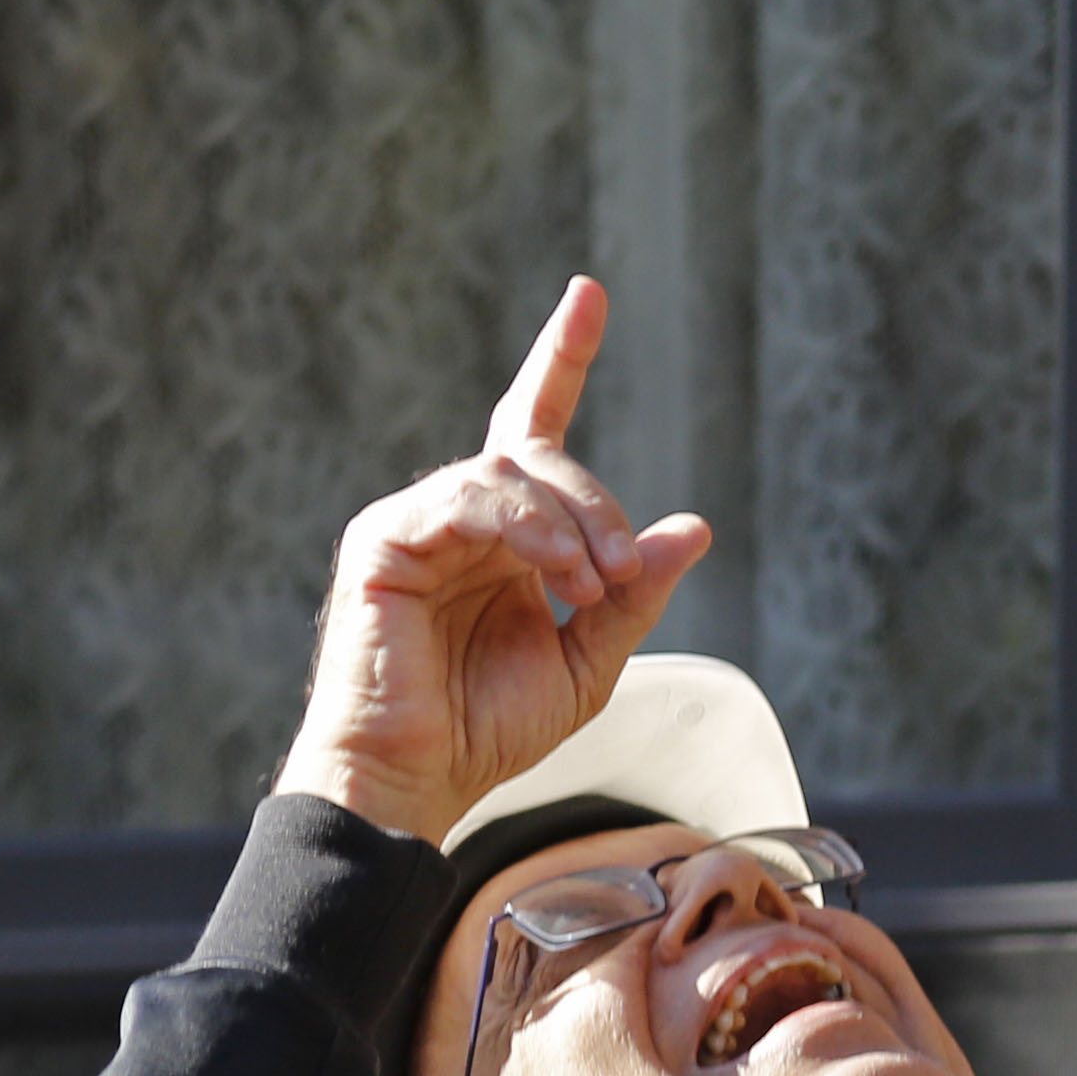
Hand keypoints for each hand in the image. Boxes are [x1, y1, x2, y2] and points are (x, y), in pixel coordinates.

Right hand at [274, 277, 717, 846]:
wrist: (413, 781)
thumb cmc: (486, 730)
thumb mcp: (586, 661)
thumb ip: (633, 595)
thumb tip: (691, 528)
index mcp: (502, 537)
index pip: (532, 426)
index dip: (559, 357)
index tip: (588, 294)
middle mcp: (458, 517)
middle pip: (539, 454)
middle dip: (596, 505)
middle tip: (621, 573)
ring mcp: (417, 523)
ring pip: (509, 474)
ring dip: (569, 524)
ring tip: (591, 586)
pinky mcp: (385, 541)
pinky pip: (467, 499)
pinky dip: (524, 529)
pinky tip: (556, 573)